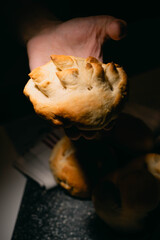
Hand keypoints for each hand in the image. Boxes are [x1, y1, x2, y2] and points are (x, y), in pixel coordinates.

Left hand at [27, 15, 126, 138]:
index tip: (111, 123)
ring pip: (71, 117)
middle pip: (89, 114)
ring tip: (74, 134)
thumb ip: (110, 27)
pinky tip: (57, 124)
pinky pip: (52, 110)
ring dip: (73, 128)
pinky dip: (54, 118)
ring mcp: (66, 94)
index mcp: (97, 80)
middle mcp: (82, 91)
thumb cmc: (74, 31)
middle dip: (92, 127)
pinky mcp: (50, 94)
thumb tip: (122, 30)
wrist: (48, 33)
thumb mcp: (95, 26)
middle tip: (91, 134)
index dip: (111, 113)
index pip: (107, 100)